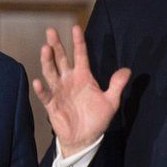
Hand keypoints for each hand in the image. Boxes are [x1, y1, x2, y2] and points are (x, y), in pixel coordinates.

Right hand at [32, 26, 130, 156]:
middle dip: (56, 45)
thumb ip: (117, 85)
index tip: (75, 27)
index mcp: (83, 76)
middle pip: (61, 59)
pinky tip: (39, 82)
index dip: (78, 41)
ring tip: (45, 49)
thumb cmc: (97, 119)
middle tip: (51, 31)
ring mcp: (59, 91)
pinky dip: (41, 89)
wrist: (85, 139)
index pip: (80, 55)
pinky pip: (46, 95)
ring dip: (48, 61)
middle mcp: (69, 80)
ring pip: (51, 72)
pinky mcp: (52, 105)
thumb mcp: (111, 102)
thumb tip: (127, 70)